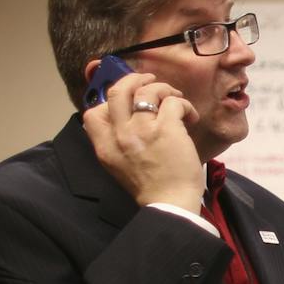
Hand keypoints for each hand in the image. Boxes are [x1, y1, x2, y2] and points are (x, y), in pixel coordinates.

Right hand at [81, 72, 202, 211]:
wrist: (171, 204)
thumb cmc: (152, 188)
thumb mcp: (121, 166)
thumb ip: (118, 143)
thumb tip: (129, 119)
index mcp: (105, 147)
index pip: (93, 113)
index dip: (110, 101)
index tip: (128, 100)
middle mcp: (119, 135)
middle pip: (117, 91)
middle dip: (134, 79)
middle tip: (150, 81)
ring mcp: (142, 130)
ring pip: (147, 90)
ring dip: (164, 89)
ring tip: (176, 99)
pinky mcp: (167, 129)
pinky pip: (173, 102)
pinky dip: (183, 104)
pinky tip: (190, 117)